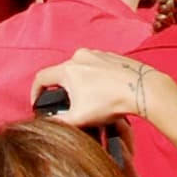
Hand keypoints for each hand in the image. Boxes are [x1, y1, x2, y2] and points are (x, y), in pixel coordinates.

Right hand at [35, 49, 150, 128]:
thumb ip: (59, 121)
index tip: (37, 103)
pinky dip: (92, 77)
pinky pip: (94, 66)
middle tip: (66, 105)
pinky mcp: (110, 56)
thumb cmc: (111, 102)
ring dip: (77, 83)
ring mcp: (96, 54)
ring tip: (87, 99)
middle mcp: (79, 56)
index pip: (41, 78)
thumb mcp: (80, 118)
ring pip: (78, 69)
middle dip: (60, 89)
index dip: (35, 92)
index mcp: (67, 69)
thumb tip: (49, 122)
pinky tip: (102, 91)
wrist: (141, 89)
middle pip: (60, 73)